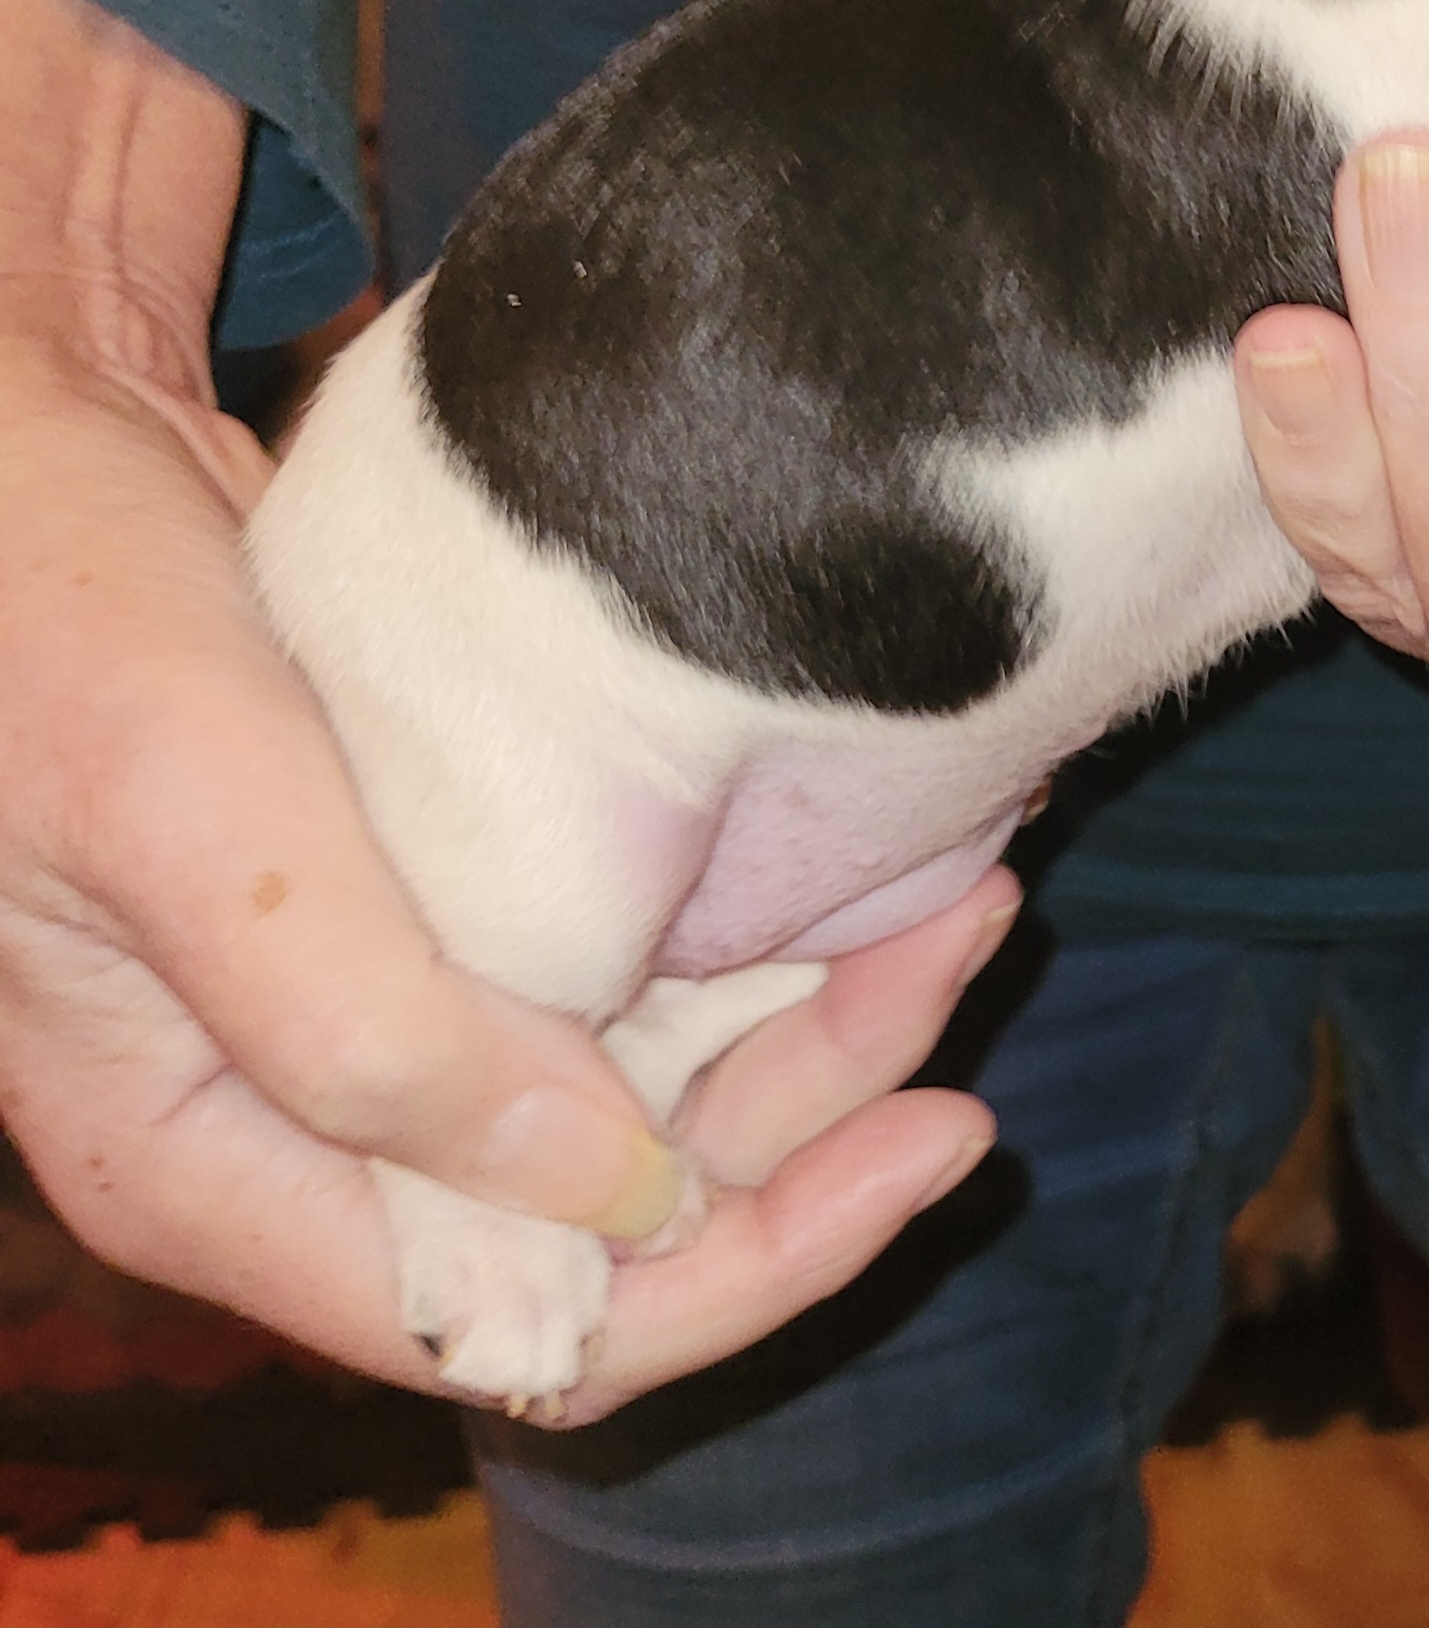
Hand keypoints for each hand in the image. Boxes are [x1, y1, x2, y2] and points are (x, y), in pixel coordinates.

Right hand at [0, 0, 1004, 1421]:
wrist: (29, 460)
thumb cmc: (53, 625)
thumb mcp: (182, 810)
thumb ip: (358, 1024)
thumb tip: (611, 1194)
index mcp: (223, 1166)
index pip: (528, 1329)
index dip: (748, 1264)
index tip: (930, 1132)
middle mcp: (324, 1126)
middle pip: (627, 1213)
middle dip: (819, 1105)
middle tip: (974, 932)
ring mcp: (398, 1017)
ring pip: (655, 1092)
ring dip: (818, 1014)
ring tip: (969, 886)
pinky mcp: (450, 908)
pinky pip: (635, 978)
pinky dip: (759, 937)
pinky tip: (872, 855)